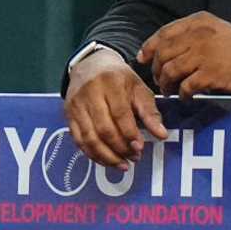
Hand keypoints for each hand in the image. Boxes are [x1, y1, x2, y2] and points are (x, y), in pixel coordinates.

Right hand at [64, 48, 168, 169]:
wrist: (92, 65)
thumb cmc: (120, 79)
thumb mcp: (139, 88)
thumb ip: (150, 112)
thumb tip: (162, 135)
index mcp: (111, 82)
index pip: (120, 113)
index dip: (130, 133)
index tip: (139, 148)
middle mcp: (90, 93)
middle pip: (103, 128)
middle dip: (120, 148)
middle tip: (134, 158)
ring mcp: (76, 105)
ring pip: (89, 138)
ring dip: (106, 156)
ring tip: (122, 164)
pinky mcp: (68, 115)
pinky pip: (78, 140)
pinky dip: (93, 154)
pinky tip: (107, 160)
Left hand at [137, 11, 230, 99]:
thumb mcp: (217, 30)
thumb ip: (192, 35)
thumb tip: (162, 49)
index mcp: (200, 22)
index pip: (164, 33)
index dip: (150, 47)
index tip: (144, 59)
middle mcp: (199, 35)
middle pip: (163, 54)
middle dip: (156, 70)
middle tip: (161, 81)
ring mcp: (204, 54)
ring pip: (170, 71)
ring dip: (167, 84)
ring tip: (172, 90)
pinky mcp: (211, 74)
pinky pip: (185, 86)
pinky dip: (183, 94)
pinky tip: (187, 97)